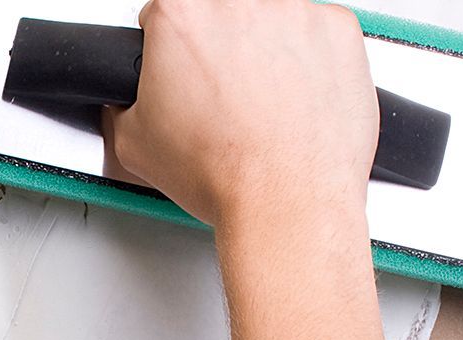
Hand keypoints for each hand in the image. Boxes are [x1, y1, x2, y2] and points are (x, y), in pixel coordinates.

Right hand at [102, 0, 377, 231]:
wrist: (286, 197)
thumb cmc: (222, 170)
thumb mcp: (133, 145)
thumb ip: (124, 105)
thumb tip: (130, 103)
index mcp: (183, 15)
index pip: (163, 11)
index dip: (166, 47)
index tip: (178, 69)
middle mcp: (239, 1)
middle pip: (221, 11)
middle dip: (217, 46)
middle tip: (219, 94)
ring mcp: (294, 11)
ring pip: (270, 19)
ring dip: (263, 50)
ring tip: (260, 103)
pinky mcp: (338, 28)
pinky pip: (317, 33)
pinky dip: (309, 60)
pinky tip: (294, 99)